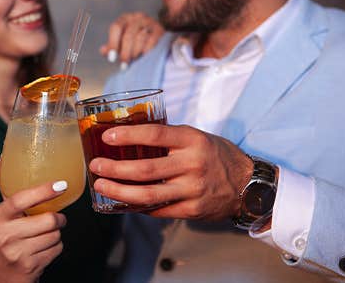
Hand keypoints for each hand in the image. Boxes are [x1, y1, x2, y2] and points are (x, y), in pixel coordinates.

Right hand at [0, 182, 66, 282]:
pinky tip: (44, 248)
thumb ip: (6, 186)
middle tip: (56, 218)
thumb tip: (4, 157)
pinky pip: (56, 249)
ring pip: (55, 235)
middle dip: (58, 219)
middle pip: (48, 220)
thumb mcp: (4, 213)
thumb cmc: (7, 236)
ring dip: (56, 233)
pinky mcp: (30, 267)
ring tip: (45, 234)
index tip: (60, 184)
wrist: (0, 273)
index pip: (20, 199)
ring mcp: (17, 253)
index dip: (43, 191)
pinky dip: (56, 247)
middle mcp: (5, 235)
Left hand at [88, 124, 253, 220]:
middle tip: (96, 166)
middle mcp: (193, 164)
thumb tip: (131, 134)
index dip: (129, 135)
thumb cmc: (217, 156)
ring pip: (149, 194)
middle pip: (146, 169)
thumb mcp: (198, 137)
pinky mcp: (192, 209)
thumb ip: (170, 137)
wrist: (248, 184)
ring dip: (120, 192)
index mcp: (192, 140)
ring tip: (102, 186)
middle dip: (115, 169)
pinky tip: (123, 201)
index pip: (156, 135)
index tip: (107, 136)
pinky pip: (158, 210)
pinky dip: (138, 206)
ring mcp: (192, 190)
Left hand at [100, 12, 163, 68]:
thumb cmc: (135, 40)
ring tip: (134, 61)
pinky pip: (151, 42)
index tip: (112, 58)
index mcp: (125, 18)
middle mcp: (137, 17)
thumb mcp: (122, 42)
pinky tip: (144, 57)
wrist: (157, 37)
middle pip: (128, 35)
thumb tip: (103, 51)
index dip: (113, 43)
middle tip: (124, 66)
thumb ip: (112, 46)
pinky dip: (146, 52)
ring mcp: (150, 22)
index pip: (116, 27)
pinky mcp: (160, 30)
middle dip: (125, 53)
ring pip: (140, 39)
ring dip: (135, 53)